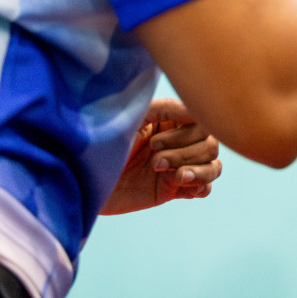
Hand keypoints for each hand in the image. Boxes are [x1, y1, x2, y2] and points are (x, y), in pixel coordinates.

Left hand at [99, 99, 222, 214]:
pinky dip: (201, 185)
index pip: (201, 121)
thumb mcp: (133, 119)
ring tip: (176, 177)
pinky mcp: (174, 189)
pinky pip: (204, 188)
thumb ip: (166, 109)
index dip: (185, 133)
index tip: (153, 142)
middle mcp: (178, 141)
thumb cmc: (103, 143)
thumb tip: (198, 108)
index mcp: (169, 119)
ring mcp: (178, 165)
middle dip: (184, 153)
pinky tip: (182, 184)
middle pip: (210, 144)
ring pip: (213, 165)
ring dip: (198, 170)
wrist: (82, 180)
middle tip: (153, 161)